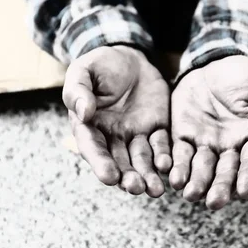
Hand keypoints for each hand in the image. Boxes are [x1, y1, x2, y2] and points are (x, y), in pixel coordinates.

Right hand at [63, 46, 171, 197]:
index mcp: (89, 127)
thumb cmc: (99, 65)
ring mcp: (135, 135)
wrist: (128, 57)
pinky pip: (161, 146)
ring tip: (156, 190)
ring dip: (148, 176)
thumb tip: (83, 113)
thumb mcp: (84, 71)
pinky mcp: (156, 128)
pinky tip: (168, 166)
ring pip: (141, 160)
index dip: (101, 164)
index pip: (93, 149)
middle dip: (128, 178)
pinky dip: (164, 157)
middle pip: (119, 162)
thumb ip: (79, 91)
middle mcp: (111, 138)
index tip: (109, 177)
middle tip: (137, 188)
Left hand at [169, 55, 247, 209]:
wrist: (215, 66)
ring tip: (190, 194)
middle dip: (220, 188)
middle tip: (214, 202)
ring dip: (196, 184)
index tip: (246, 192)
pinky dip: (177, 168)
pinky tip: (173, 178)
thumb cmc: (247, 76)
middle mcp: (230, 148)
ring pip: (201, 170)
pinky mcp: (183, 138)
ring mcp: (206, 145)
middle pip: (226, 173)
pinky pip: (179, 156)